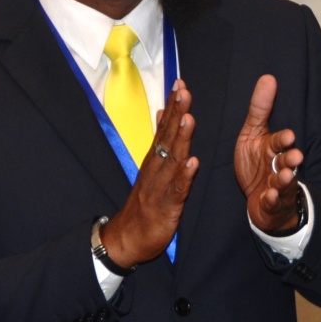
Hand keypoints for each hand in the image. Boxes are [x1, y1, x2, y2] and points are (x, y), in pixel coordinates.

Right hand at [102, 79, 198, 267]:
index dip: (173, 106)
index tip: (180, 84)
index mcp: (155, 159)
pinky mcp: (166, 206)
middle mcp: (156, 168)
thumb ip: (160, 140)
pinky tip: (193, 163)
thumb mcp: (152, 167)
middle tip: (184, 91)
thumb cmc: (145, 202)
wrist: (127, 238)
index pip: (164, 127)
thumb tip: (163, 111)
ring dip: (180, 139)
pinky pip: (177, 189)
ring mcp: (160, 186)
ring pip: (172, 159)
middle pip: (167, 137)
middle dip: (177, 113)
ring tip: (189, 118)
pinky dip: (184, 176)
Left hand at [235, 74, 304, 232]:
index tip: (289, 136)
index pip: (280, 141)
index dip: (283, 140)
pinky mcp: (271, 203)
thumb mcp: (253, 133)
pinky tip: (269, 197)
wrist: (258, 197)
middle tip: (296, 157)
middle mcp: (278, 166)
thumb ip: (260, 108)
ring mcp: (276, 186)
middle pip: (287, 162)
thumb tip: (268, 77)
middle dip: (291, 160)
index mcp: (273, 148)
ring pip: (283, 182)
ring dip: (284, 180)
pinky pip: (272, 202)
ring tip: (284, 177)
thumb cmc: (257, 162)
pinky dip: (271, 199)